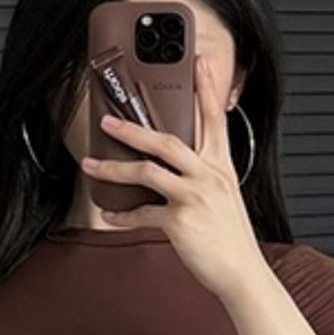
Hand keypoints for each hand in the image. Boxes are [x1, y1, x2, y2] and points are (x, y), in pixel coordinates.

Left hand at [80, 52, 266, 299]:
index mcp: (221, 167)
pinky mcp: (181, 222)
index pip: (214, 118)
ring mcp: (195, 197)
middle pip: (167, 140)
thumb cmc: (231, 238)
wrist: (242, 274)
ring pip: (147, 172)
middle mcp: (209, 176)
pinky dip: (123, 215)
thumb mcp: (225, 198)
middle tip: (108, 121)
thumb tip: (171, 166)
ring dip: (113, 168)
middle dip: (132, 128)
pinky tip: (110, 215)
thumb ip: (203, 176)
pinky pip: (143, 213)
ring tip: (91, 165)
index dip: (206, 88)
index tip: (198, 60)